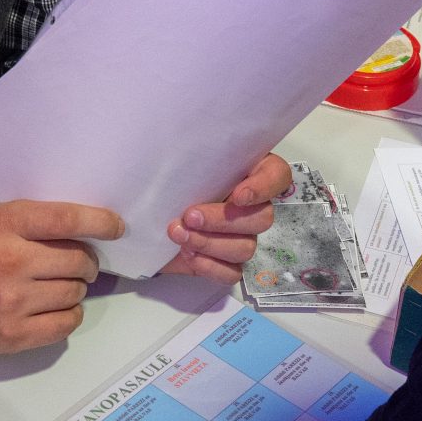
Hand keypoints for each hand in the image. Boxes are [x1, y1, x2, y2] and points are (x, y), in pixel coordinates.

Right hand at [0, 200, 121, 355]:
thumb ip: (35, 220)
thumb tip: (91, 227)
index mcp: (3, 225)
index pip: (66, 220)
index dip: (99, 222)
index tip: (116, 227)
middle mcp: (8, 262)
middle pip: (78, 260)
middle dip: (86, 262)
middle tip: (76, 264)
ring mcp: (12, 302)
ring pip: (76, 293)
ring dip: (74, 289)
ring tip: (52, 287)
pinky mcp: (16, 334)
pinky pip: (68, 322)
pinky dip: (69, 314)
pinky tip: (51, 308)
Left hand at [160, 153, 291, 283]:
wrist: (144, 220)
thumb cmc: (163, 185)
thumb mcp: (172, 165)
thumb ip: (184, 159)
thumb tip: (180, 147)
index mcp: (245, 173)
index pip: (277, 175)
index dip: (264, 186)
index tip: (238, 195)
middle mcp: (250, 207)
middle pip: (262, 217)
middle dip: (223, 220)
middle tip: (190, 216)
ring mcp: (241, 238)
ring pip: (246, 247)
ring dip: (210, 243)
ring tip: (179, 236)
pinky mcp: (226, 264)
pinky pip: (232, 273)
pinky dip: (209, 266)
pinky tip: (188, 255)